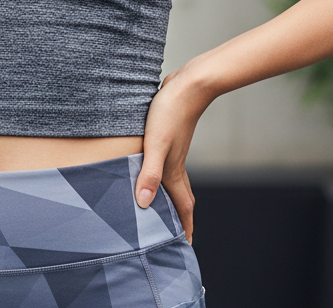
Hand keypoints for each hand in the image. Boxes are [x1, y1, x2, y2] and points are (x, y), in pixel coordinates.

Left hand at [134, 65, 207, 244]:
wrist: (187, 86)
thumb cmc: (171, 113)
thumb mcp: (156, 144)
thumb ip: (150, 173)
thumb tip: (144, 204)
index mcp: (174, 171)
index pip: (183, 207)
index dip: (184, 228)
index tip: (184, 247)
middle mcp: (176, 164)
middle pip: (180, 197)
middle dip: (177, 218)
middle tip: (169, 234)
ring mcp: (173, 150)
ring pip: (172, 180)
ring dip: (167, 196)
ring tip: (156, 207)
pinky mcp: (167, 137)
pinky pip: (163, 164)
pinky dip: (158, 174)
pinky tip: (146, 168)